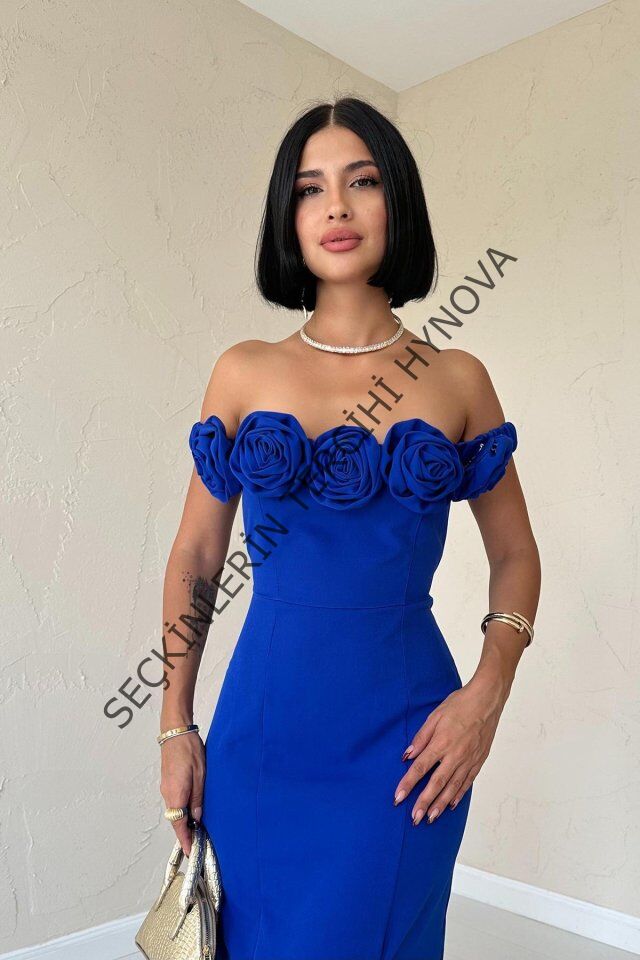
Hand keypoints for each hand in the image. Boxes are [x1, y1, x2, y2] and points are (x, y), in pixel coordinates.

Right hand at [160, 731, 204, 855]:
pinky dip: (182, 809)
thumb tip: (198, 818)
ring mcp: (166, 788)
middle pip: (176, 819)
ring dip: (184, 820)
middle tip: (198, 842)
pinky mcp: (167, 782)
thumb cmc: (189, 750)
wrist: (175, 732)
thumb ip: (198, 798)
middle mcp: (167, 794)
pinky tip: (192, 808)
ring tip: (197, 827)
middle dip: (185, 832)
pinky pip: (174, 801)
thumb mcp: (201, 774)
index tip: (190, 852)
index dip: (185, 840)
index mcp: (176, 794)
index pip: (179, 824)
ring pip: (175, 810)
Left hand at [393, 676, 506, 824]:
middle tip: (414, 819)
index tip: (398, 797)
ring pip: (452, 787)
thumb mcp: (435, 716)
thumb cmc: (460, 704)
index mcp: (441, 742)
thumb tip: (407, 755)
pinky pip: (467, 782)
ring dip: (440, 804)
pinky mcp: (479, 761)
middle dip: (423, 802)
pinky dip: (458, 795)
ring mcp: (469, 760)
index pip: (420, 768)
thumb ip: (421, 738)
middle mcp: (455, 755)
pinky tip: (450, 805)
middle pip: (436, 783)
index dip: (408, 784)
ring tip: (430, 818)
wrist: (487, 700)